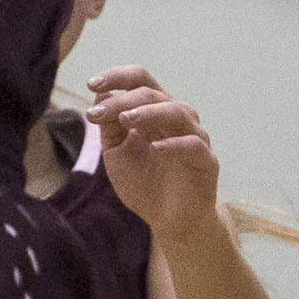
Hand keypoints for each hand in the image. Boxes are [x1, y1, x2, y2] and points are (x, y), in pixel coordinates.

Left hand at [86, 65, 221, 245]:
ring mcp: (195, 136)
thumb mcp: (118, 155)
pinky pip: (193, 144)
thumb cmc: (145, 184)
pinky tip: (155, 148)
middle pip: (153, 94)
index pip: (140, 81)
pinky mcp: (206, 161)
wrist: (172, 222)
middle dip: (123, 101)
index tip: (91, 84)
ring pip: (176, 111)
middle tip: (98, 113)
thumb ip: (110, 128)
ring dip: (149, 112)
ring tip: (125, 120)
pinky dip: (175, 143)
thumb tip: (100, 95)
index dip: (118, 76)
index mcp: (156, 111)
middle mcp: (177, 117)